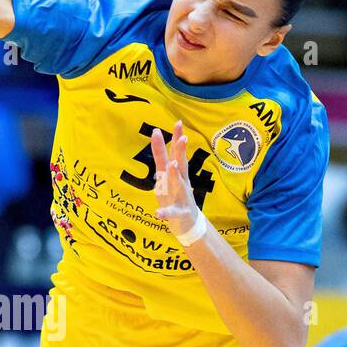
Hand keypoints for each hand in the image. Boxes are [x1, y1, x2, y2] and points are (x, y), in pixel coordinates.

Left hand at [152, 121, 199, 239]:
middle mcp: (180, 183)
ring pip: (178, 185)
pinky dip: (165, 214)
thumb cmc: (177, 198)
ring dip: (175, 175)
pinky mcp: (178, 213)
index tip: (177, 122)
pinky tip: (158, 214)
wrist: (188, 223)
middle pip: (180, 164)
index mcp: (177, 175)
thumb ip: (167, 160)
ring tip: (172, 165)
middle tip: (182, 136)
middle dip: (180, 151)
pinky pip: (171, 213)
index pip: (175, 154)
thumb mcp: (171, 178)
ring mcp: (180, 197)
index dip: (175, 138)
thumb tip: (161, 139)